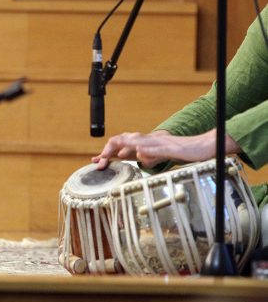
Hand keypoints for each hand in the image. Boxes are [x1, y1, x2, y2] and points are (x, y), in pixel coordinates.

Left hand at [91, 129, 230, 169]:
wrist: (204, 146)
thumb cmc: (183, 152)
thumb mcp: (162, 156)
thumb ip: (150, 157)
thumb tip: (139, 159)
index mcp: (148, 144)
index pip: (124, 146)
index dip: (109, 152)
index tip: (95, 161)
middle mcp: (152, 141)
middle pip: (127, 141)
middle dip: (111, 150)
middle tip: (100, 160)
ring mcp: (162, 143)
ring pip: (140, 143)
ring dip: (126, 148)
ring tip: (114, 154)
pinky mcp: (173, 148)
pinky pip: (159, 149)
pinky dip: (148, 151)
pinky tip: (140, 154)